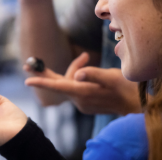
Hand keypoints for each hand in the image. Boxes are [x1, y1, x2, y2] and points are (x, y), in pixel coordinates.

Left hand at [25, 53, 140, 114]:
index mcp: (83, 92)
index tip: (27, 80)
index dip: (42, 81)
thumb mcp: (112, 77)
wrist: (134, 105)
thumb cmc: (125, 88)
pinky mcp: (84, 102)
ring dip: (72, 69)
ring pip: (68, 83)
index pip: (58, 86)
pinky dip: (77, 77)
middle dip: (43, 74)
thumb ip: (94, 74)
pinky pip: (74, 87)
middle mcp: (78, 99)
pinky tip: (85, 66)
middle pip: (57, 84)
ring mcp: (80, 102)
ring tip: (85, 56)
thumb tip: (77, 75)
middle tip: (27, 65)